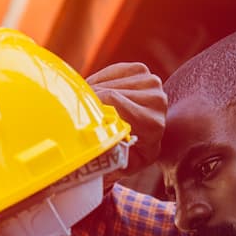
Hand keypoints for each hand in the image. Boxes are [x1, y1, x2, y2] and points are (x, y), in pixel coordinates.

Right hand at [87, 63, 166, 183]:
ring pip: (108, 82)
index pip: (112, 101)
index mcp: (153, 126)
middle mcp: (158, 102)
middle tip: (81, 114)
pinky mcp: (142, 70)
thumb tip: (88, 148)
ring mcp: (152, 83)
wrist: (145, 140)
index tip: (77, 116)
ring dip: (95, 93)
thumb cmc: (128, 155)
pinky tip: (101, 97)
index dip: (91, 105)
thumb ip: (108, 155)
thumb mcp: (120, 165)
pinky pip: (110, 72)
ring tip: (94, 109)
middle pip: (108, 91)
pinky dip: (99, 83)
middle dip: (91, 101)